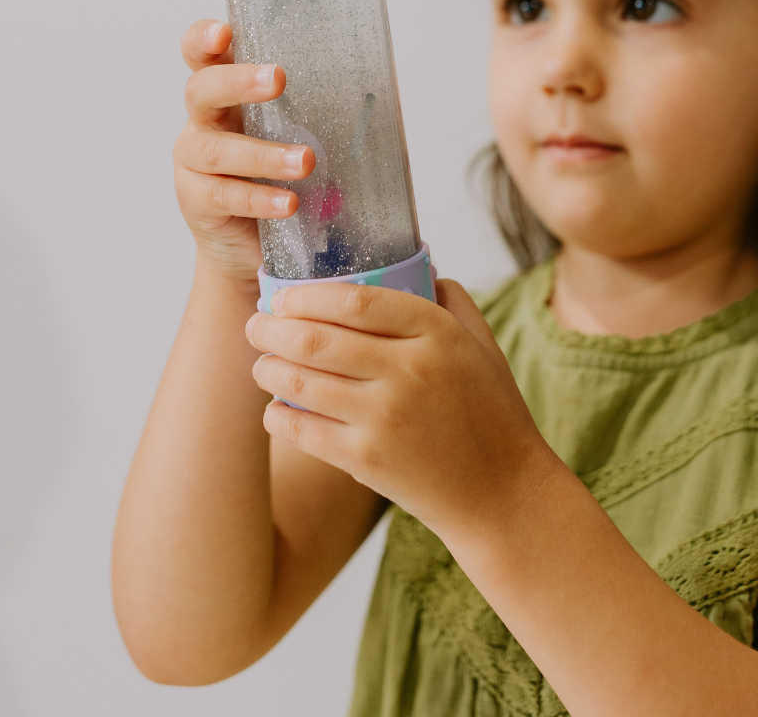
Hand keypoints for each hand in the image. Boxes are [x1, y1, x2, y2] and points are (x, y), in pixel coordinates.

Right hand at [174, 20, 314, 281]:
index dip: (203, 39)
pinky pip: (224, 196)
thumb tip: (375, 97)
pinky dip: (259, 199)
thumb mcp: (291, 135)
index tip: (225, 32)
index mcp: (223, 95)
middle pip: (202, 91)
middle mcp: (202, 122)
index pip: (200, 55)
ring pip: (216, 149)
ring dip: (264, 154)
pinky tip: (288, 203)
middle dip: (238, 82)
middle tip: (277, 80)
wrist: (247, 241)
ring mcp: (192, 162)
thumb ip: (309, 113)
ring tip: (305, 161)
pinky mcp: (196, 201)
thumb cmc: (275, 175)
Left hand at [244, 279, 550, 536]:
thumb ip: (450, 299)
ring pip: (300, 382)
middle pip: (316, 338)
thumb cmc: (490, 411)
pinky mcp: (367, 460)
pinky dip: (278, 417)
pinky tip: (275, 409)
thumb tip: (417, 265)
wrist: (501, 492)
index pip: (356, 300)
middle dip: (271, 329)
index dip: (308, 295)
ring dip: (268, 370)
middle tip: (255, 326)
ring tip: (262, 365)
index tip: (284, 296)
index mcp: (437, 333)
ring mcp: (385, 417)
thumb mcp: (482, 343)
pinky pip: (302, 430)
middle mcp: (409, 370)